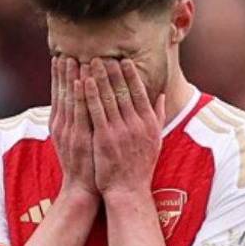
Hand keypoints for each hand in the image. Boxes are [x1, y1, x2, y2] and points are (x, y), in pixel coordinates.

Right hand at [50, 56, 96, 198]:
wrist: (83, 189)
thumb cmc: (85, 165)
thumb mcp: (78, 141)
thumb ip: (78, 122)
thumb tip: (82, 105)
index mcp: (61, 125)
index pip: (60, 95)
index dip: (59, 76)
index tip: (60, 58)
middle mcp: (62, 125)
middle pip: (62, 93)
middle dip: (63, 73)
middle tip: (65, 52)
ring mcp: (70, 131)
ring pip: (70, 99)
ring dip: (71, 78)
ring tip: (73, 59)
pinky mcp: (80, 137)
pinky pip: (81, 112)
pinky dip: (81, 95)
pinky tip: (82, 80)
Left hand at [84, 58, 165, 196]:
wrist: (128, 191)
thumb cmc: (140, 167)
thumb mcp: (155, 141)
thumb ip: (157, 116)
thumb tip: (161, 94)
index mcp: (148, 123)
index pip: (140, 92)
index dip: (130, 75)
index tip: (123, 59)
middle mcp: (136, 124)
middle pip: (123, 91)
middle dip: (113, 71)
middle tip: (103, 53)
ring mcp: (120, 131)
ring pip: (108, 98)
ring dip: (99, 77)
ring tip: (91, 61)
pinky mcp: (104, 138)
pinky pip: (95, 111)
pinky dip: (89, 95)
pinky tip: (83, 81)